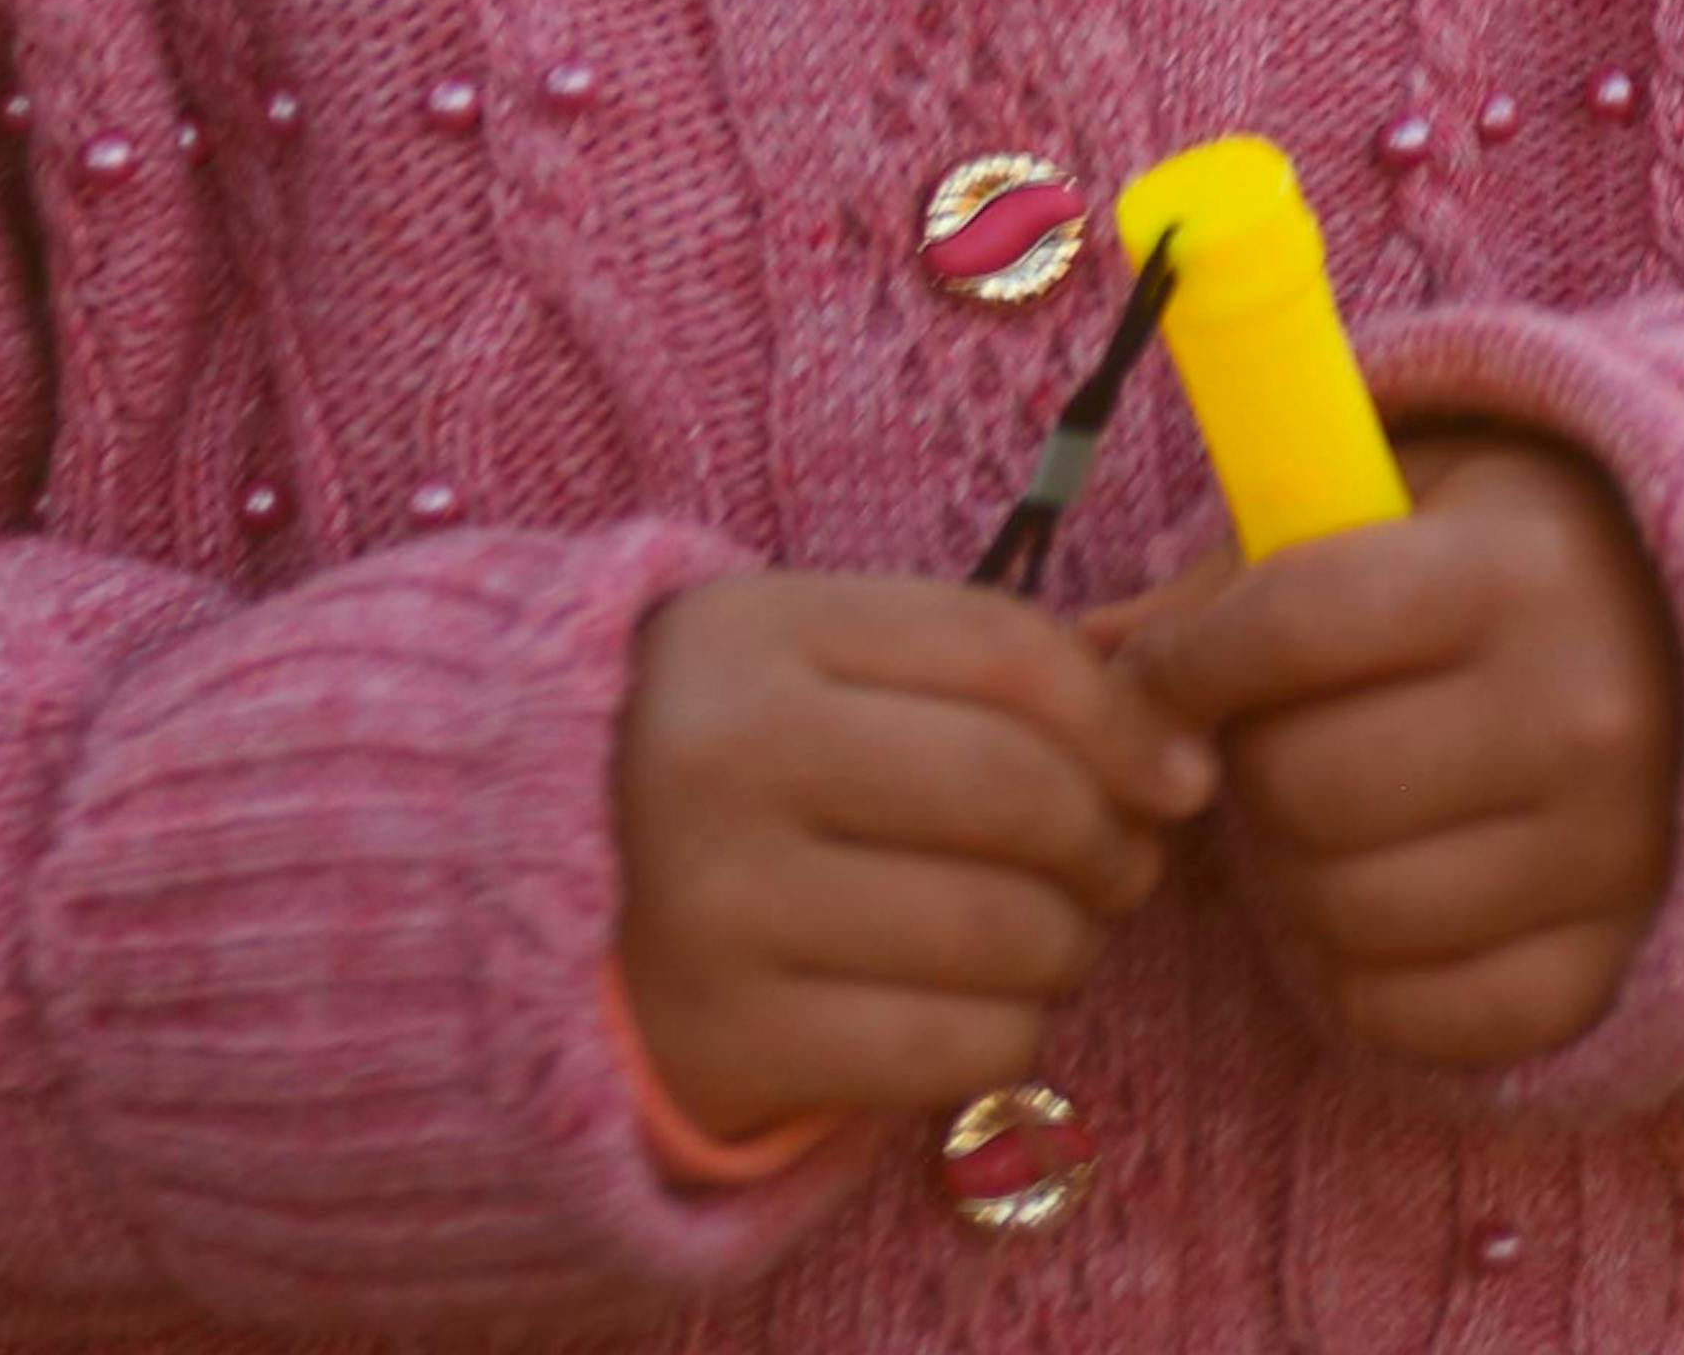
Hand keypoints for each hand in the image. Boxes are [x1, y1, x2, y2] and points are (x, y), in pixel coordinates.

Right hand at [609, 569, 1219, 1133]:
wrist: (503, 897)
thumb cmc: (715, 762)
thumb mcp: (806, 660)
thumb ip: (978, 665)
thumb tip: (1180, 748)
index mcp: (752, 636)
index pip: (1005, 655)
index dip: (1126, 719)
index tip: (1175, 772)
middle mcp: (725, 760)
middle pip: (1021, 794)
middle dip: (1110, 841)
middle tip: (1113, 864)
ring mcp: (720, 909)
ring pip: (1008, 932)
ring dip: (1068, 944)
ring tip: (1037, 933)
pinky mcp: (731, 1045)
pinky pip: (961, 1048)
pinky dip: (1007, 1032)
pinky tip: (970, 1005)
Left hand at [1100, 428, 1683, 1066]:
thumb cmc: (1504, 550)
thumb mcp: (1389, 500)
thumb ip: (1239, 578)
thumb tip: (1085, 659)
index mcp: (1516, 573)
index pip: (1293, 626)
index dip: (1189, 664)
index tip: (1164, 678)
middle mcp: (1583, 716)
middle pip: (1307, 786)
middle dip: (1248, 770)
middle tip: (1270, 743)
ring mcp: (1614, 855)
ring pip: (1350, 910)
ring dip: (1298, 874)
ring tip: (1328, 816)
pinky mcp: (1619, 963)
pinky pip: (1429, 1018)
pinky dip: (1367, 977)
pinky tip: (1377, 898)